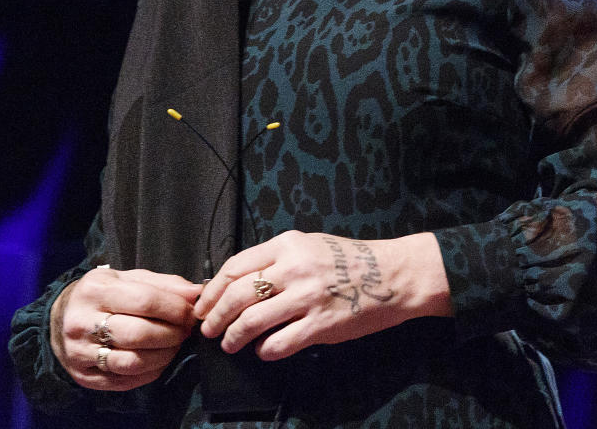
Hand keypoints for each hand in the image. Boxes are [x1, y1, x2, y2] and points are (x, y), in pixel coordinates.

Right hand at [51, 266, 201, 390]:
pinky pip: (125, 380)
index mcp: (95, 290)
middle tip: (185, 330)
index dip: (175, 309)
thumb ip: (163, 284)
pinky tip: (158, 360)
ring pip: (133, 362)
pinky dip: (150, 372)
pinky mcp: (84, 376)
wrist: (59, 320)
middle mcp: (83, 322)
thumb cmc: (101, 295)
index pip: (144, 301)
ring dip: (164, 356)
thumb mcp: (127, 278)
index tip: (190, 312)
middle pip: (139, 334)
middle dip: (172, 334)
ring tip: (173, 345)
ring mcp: (81, 352)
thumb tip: (196, 292)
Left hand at [193, 230, 450, 361]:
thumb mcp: (308, 245)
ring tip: (229, 344)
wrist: (393, 275)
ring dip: (233, 337)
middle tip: (208, 330)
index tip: (203, 304)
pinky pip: (280, 343)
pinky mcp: (321, 325)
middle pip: (237, 294)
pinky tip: (263, 352)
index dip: (212, 290)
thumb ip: (275, 260)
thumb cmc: (349, 260)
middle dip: (215, 316)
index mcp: (286, 245)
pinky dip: (265, 351)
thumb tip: (236, 283)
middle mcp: (293, 268)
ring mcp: (307, 297)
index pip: (234, 267)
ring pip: (252, 321)